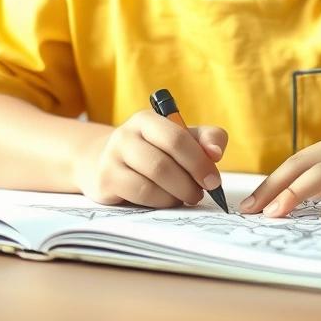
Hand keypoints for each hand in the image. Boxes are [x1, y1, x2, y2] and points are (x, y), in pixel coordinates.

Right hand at [74, 109, 227, 207]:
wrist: (106, 162)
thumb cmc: (154, 149)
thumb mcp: (181, 137)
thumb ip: (206, 138)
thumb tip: (215, 153)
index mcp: (147, 119)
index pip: (176, 138)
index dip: (198, 161)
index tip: (213, 180)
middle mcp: (126, 135)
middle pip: (163, 163)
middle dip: (189, 183)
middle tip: (201, 193)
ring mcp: (112, 158)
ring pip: (152, 181)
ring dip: (176, 194)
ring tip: (186, 197)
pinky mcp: (105, 181)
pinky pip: (140, 195)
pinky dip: (161, 202)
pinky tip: (168, 201)